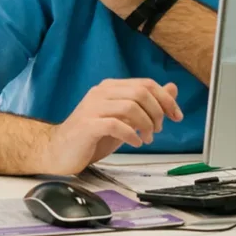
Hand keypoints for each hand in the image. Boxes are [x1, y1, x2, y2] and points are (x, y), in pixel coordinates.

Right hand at [42, 78, 183, 174]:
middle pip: (141, 92)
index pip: (146, 84)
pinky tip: (135, 143)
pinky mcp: (87, 125)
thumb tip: (172, 88)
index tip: (176, 115)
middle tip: (159, 129)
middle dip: (157, 112)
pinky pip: (115, 124)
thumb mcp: (125, 118)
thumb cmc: (92, 135)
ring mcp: (93, 107)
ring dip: (146, 124)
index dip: (166, 99)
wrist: (59, 151)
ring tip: (147, 138)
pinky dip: (131, 135)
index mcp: (111, 87)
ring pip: (130, 106)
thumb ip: (147, 104)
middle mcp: (102, 92)